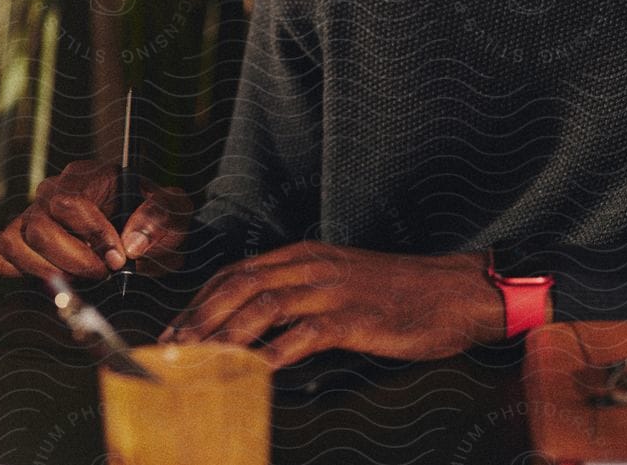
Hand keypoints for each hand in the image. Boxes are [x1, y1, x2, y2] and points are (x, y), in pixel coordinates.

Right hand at [0, 159, 191, 281]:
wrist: (149, 237)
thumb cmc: (159, 220)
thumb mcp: (175, 213)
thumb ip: (160, 218)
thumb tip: (131, 243)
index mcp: (90, 177)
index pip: (70, 202)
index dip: (90, 234)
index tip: (117, 259)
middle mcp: (55, 192)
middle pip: (38, 225)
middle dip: (70, 258)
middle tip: (102, 274)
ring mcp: (35, 215)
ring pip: (13, 240)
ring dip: (42, 269)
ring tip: (76, 279)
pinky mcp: (24, 240)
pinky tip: (23, 272)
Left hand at [157, 242, 508, 368]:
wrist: (455, 291)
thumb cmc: (400, 291)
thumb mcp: (341, 280)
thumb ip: (301, 292)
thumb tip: (260, 322)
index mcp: (305, 255)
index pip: (236, 271)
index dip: (200, 298)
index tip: (175, 325)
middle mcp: (312, 266)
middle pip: (239, 284)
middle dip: (199, 315)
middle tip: (172, 346)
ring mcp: (333, 290)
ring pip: (262, 305)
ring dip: (224, 333)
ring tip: (199, 358)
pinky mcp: (354, 317)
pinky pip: (304, 333)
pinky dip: (273, 351)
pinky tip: (254, 371)